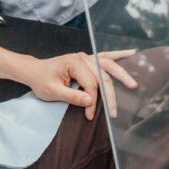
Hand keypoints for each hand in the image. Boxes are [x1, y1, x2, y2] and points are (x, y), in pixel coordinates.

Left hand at [22, 50, 137, 119]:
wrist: (35, 71)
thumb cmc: (41, 81)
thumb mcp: (52, 91)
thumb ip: (71, 96)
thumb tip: (90, 100)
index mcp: (73, 63)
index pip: (90, 84)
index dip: (92, 101)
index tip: (89, 115)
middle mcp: (82, 57)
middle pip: (102, 77)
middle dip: (109, 96)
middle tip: (114, 113)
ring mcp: (86, 57)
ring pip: (108, 66)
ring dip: (122, 75)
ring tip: (133, 85)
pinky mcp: (89, 59)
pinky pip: (107, 57)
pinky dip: (119, 54)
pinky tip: (132, 53)